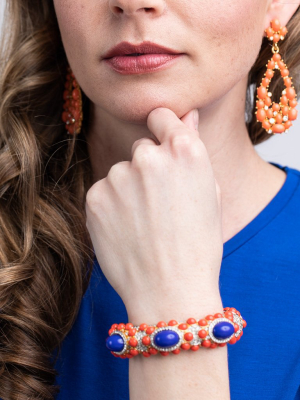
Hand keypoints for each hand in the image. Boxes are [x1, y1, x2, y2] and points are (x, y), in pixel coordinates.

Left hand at [85, 108, 222, 323]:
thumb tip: (185, 116)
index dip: (162, 128)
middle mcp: (149, 157)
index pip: (162, 115)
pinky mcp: (94, 197)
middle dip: (149, 168)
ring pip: (121, 173)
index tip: (160, 142)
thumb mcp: (209, 193)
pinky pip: (104, 192)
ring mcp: (118, 177)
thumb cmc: (198, 245)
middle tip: (160, 204)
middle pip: (142, 149)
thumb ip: (193, 149)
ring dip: (129, 190)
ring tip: (144, 224)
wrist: (170, 291)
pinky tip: (126, 230)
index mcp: (185, 151)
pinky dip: (112, 207)